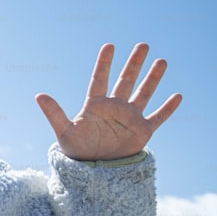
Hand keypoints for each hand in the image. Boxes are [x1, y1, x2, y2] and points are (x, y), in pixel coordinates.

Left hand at [35, 43, 181, 160]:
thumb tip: (39, 95)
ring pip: (144, 93)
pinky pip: (158, 117)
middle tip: (143, 45)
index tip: (109, 45)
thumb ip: (54, 112)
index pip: (100, 78)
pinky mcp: (142, 131)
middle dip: (134, 63)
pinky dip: (167, 108)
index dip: (104, 62)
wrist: (93, 171)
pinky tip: (177, 96)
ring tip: (162, 61)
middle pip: (126, 80)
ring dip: (153, 78)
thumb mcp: (64, 131)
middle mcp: (114, 107)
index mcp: (95, 105)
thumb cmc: (76, 150)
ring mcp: (129, 118)